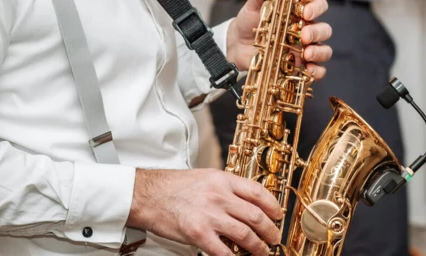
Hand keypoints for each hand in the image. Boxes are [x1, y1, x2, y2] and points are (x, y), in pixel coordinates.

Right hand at [128, 168, 281, 255]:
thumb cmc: (174, 187)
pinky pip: (225, 252)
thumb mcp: (204, 178)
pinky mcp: (199, 234)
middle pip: (257, 216)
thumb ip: (225, 188)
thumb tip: (247, 203)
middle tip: (273, 239)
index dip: (273, 207)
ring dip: (259, 248)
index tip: (277, 216)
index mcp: (222, 180)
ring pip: (247, 235)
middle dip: (270, 231)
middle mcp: (219, 196)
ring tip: (262, 252)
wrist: (148, 195)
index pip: (258, 192)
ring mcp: (209, 215)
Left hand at [227, 0, 332, 79]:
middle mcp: (305, 29)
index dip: (316, 7)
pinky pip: (317, 70)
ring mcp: (304, 48)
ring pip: (324, 49)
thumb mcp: (253, 5)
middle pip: (324, 28)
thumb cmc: (249, 21)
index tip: (305, 11)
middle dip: (317, 32)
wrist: (236, 45)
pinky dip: (317, 71)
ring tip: (306, 54)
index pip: (317, 5)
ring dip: (319, 52)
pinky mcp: (299, 65)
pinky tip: (308, 70)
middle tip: (303, 36)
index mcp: (298, 11)